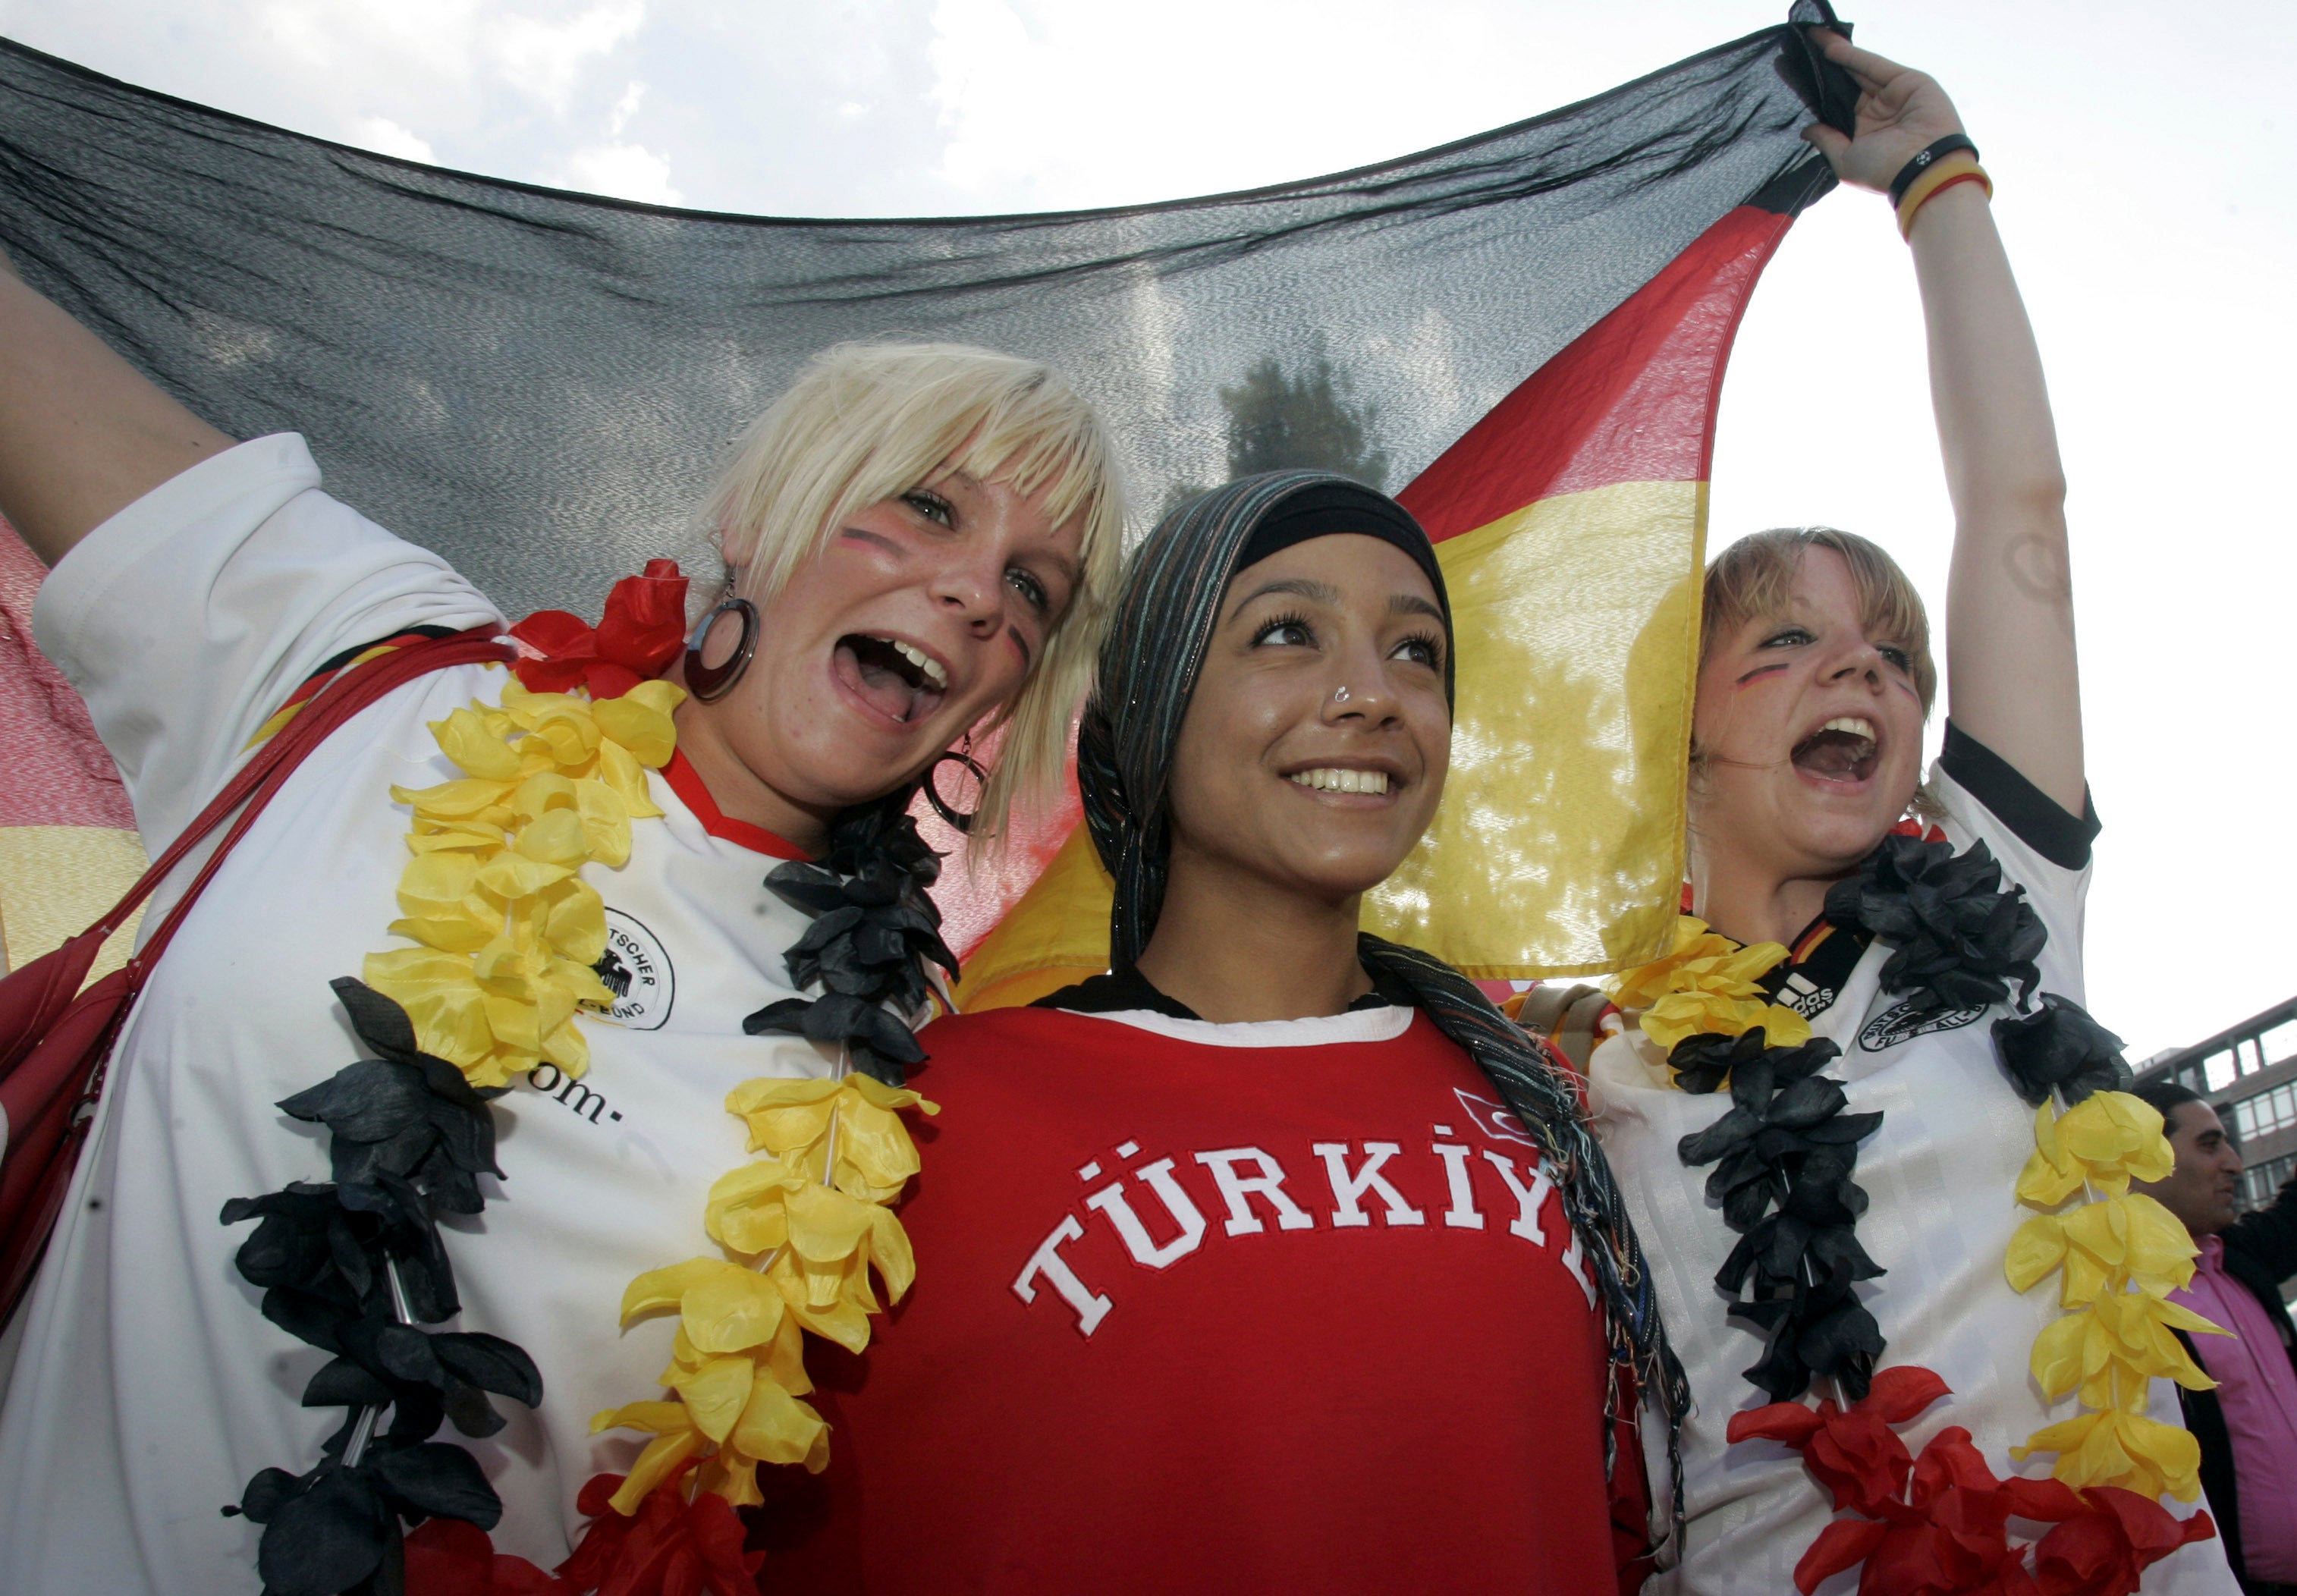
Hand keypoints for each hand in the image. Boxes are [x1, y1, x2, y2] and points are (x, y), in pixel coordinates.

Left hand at [1799, 29, 1966, 194]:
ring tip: (1811, 41)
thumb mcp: (1844, 160)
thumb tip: (1805, 130)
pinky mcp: (1907, 80)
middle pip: (1845, 84)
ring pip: (1859, 70)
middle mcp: (1877, 112)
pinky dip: (1852, 56)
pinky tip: (1830, 48)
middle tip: (1800, 54)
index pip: (1836, 106)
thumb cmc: (1884, 171)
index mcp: (1863, 132)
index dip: (1818, 93)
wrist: (1925, 167)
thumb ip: (1826, 140)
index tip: (1795, 81)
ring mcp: (1892, 95)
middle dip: (1824, 70)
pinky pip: (1874, 65)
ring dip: (1836, 54)